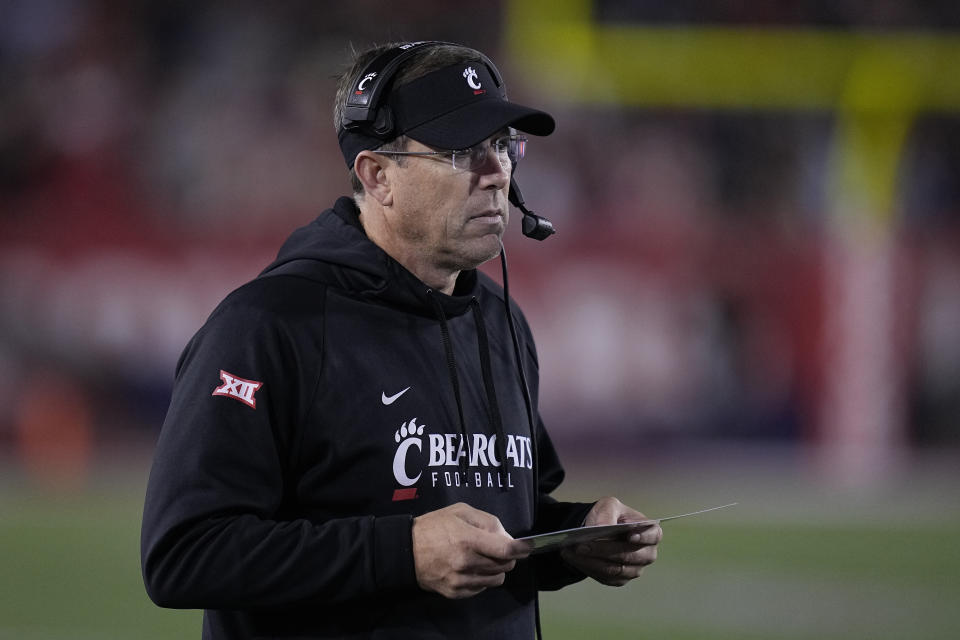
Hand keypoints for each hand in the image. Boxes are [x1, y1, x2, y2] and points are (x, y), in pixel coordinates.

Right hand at [412, 502, 530, 598]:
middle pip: (505, 565)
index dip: (522, 548)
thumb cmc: (434, 526)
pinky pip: (482, 589)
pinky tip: (470, 568)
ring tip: (482, 558)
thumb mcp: (460, 511)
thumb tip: (507, 537)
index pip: (506, 550)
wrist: (406, 550)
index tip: (528, 546)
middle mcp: (466, 563)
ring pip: (496, 579)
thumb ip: (487, 522)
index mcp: (468, 540)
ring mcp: (461, 580)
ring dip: (496, 569)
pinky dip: (482, 579)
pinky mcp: (455, 592)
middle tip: (497, 548)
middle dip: (507, 556)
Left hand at [560, 496, 661, 586]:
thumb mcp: (608, 506)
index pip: (653, 536)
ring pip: (614, 569)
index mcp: (650, 532)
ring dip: (591, 561)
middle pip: (628, 555)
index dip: (643, 537)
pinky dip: (588, 568)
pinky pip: (605, 577)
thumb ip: (608, 514)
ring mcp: (634, 569)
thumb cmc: (609, 515)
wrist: (598, 530)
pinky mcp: (620, 579)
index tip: (630, 536)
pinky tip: (573, 558)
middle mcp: (646, 553)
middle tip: (581, 545)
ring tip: (572, 551)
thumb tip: (602, 528)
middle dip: (603, 550)